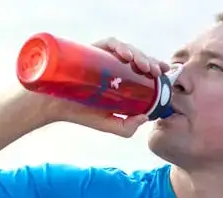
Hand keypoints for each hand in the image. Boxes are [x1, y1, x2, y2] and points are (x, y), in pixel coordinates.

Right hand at [34, 37, 170, 137]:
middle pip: (139, 58)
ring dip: (140, 55)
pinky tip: (127, 56)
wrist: (55, 107)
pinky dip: (120, 47)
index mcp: (122, 79)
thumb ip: (127, 127)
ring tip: (144, 66)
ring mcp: (104, 57)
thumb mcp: (108, 125)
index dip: (157, 69)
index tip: (166, 74)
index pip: (144, 70)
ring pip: (128, 49)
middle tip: (157, 72)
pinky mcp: (92, 50)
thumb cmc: (82, 113)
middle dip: (151, 62)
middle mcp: (115, 65)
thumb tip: (146, 117)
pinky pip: (111, 44)